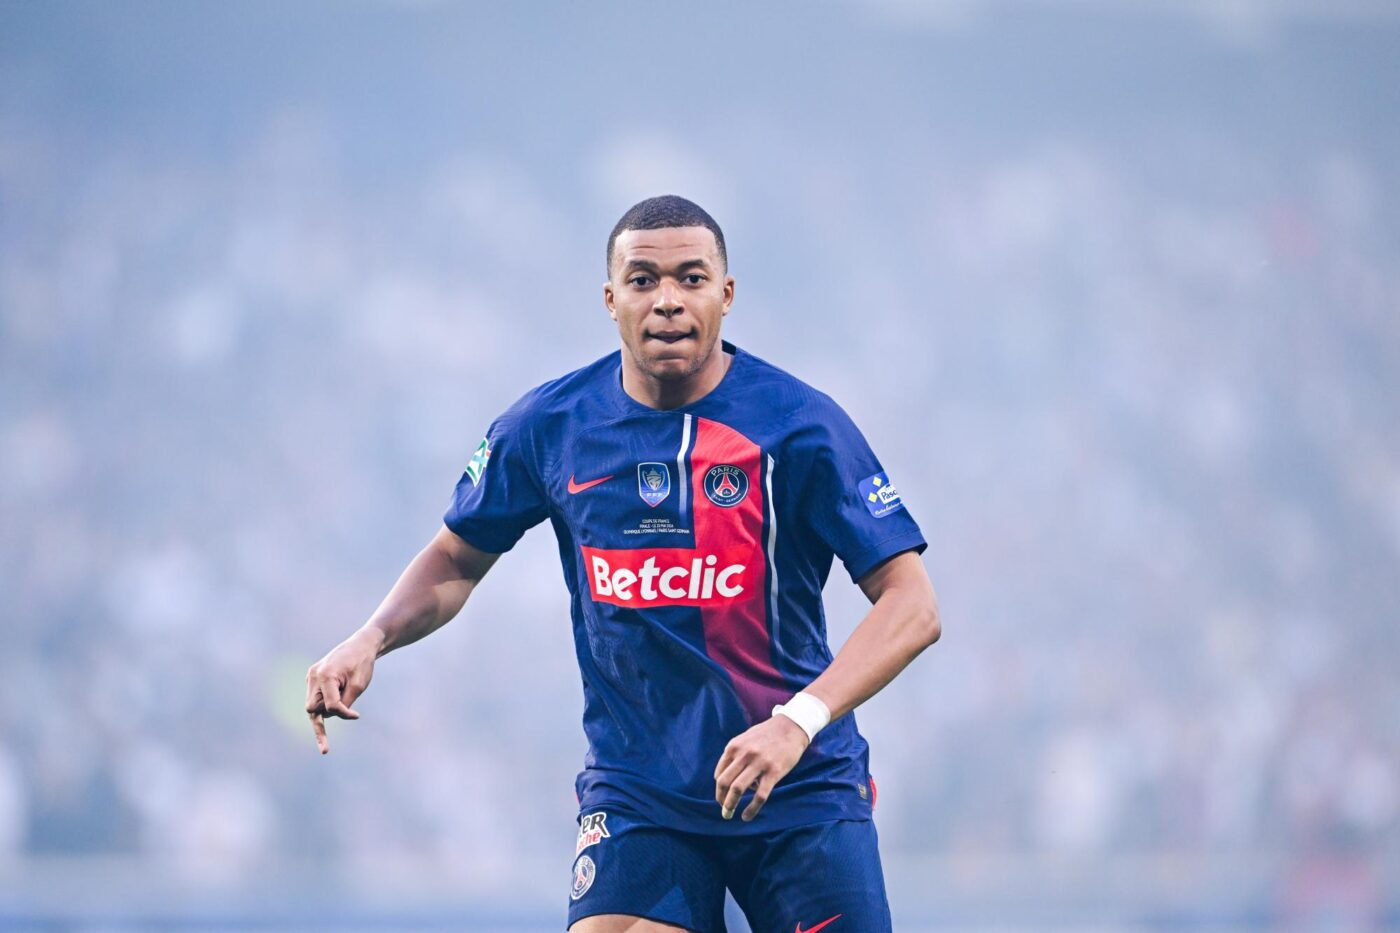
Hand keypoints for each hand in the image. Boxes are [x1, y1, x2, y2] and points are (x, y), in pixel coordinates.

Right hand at [304, 627, 381, 753]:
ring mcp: (311, 676)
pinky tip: (334, 705)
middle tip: (324, 747)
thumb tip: (333, 715)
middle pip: (312, 708)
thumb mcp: (359, 685)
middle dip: (322, 719)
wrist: (361, 645)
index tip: (356, 716)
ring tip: (337, 712)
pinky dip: (324, 704)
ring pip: (312, 705)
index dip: (343, 714)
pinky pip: (316, 697)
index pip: (330, 705)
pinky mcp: (313, 678)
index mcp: (325, 675)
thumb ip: (345, 703)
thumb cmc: (362, 663)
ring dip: (325, 711)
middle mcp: (314, 676)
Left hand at [713, 714, 809, 821]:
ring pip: (738, 789)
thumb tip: (726, 777)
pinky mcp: (774, 772)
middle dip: (720, 799)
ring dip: (730, 805)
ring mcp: (759, 763)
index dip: (719, 789)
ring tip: (728, 815)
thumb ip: (735, 755)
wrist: (791, 727)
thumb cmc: (767, 734)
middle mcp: (744, 754)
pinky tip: (746, 816)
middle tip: (723, 810)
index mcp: (734, 746)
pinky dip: (751, 809)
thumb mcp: (746, 739)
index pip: (719, 773)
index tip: (722, 797)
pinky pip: (759, 796)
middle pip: (724, 782)